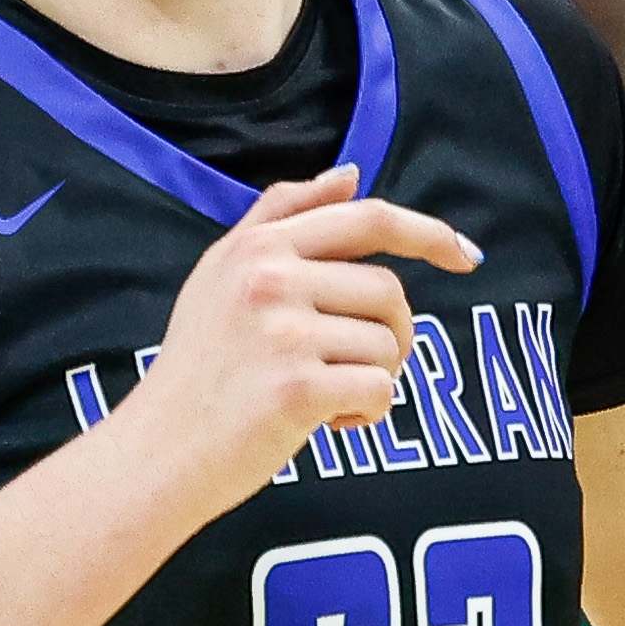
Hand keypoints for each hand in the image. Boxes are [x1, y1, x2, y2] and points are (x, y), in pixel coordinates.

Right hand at [106, 167, 480, 514]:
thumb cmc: (199, 365)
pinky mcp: (298, 388)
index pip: (367, 218)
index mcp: (259, 246)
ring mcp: (284, 333)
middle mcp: (271, 279)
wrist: (158, 451)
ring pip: (388, 345)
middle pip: (389, 291)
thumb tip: (350, 174)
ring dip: (373, 378)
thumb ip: (282, 214)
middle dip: (393, 333)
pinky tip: (324, 423)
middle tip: (355, 366)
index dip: (429, 233)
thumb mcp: (221, 272)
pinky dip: (366, 415)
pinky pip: (380, 391)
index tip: (466, 256)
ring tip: (324, 396)